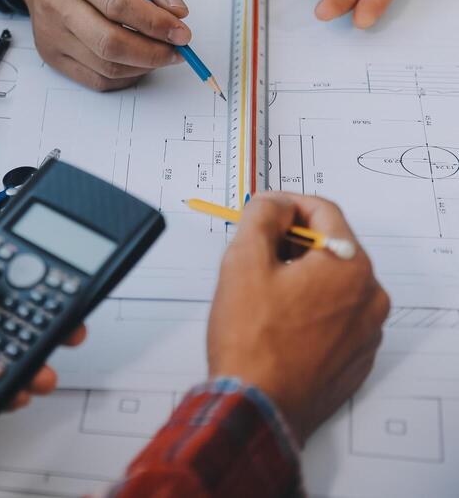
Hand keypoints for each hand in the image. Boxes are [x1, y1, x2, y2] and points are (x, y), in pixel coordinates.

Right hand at [9, 0, 190, 90]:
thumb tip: (178, 13)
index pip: (118, 4)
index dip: (155, 23)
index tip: (182, 32)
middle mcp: (56, 2)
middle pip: (109, 42)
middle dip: (153, 53)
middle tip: (178, 51)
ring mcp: (51, 33)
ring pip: (105, 66)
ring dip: (143, 66)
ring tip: (161, 53)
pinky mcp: (51, 55)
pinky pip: (96, 80)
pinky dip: (126, 76)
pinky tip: (139, 62)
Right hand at [207, 193, 389, 443]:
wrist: (256, 409)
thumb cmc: (252, 341)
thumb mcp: (244, 260)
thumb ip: (262, 215)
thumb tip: (275, 204)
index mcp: (351, 267)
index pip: (323, 211)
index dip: (287, 204)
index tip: (264, 210)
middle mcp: (369, 297)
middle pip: (331, 246)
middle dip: (293, 242)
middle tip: (257, 251)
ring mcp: (366, 332)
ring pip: (333, 282)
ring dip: (302, 275)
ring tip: (264, 292)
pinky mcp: (355, 357)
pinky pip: (336, 316)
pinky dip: (311, 308)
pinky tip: (279, 321)